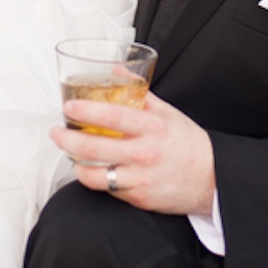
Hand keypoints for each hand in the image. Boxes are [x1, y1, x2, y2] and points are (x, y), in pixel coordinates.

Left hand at [50, 92, 215, 216]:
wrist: (211, 180)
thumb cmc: (187, 144)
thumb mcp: (167, 112)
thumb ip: (139, 92)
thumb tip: (117, 69)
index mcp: (152, 127)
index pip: (113, 115)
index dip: (86, 110)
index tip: (69, 107)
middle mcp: (144, 153)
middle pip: (94, 147)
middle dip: (67, 139)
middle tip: (57, 132)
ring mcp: (139, 178)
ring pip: (94, 174)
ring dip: (76, 163)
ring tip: (70, 154)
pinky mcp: (137, 198)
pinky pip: (108, 189)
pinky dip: (95, 178)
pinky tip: (91, 169)